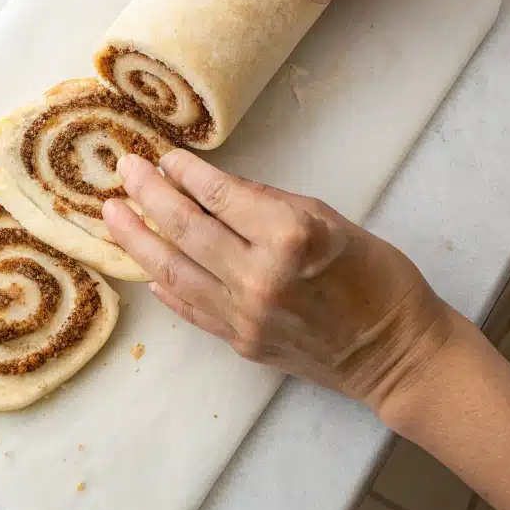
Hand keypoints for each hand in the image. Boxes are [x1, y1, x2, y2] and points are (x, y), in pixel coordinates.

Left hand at [103, 150, 453, 409]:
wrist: (397, 352)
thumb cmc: (377, 275)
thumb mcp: (328, 217)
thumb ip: (266, 202)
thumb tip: (214, 186)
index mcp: (288, 236)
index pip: (219, 194)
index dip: (185, 172)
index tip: (164, 156)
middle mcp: (260, 276)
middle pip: (186, 229)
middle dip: (149, 194)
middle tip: (126, 169)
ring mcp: (245, 315)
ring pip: (173, 270)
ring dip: (137, 239)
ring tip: (112, 213)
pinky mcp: (240, 342)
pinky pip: (190, 307)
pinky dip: (165, 285)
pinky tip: (146, 267)